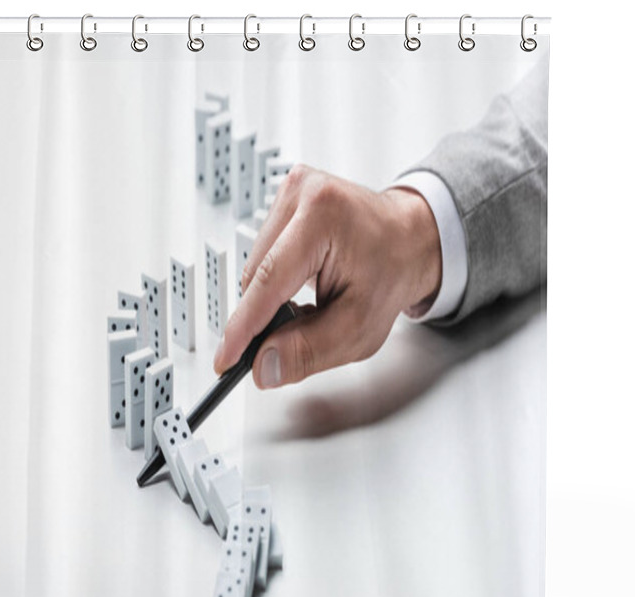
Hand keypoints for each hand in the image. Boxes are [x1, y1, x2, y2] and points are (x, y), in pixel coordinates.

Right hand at [213, 165, 441, 387]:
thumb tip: (264, 366)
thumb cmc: (393, 272)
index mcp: (325, 216)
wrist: (409, 238)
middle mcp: (302, 192)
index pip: (268, 280)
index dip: (242, 326)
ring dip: (272, 298)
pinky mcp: (283, 199)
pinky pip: (262, 256)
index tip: (225, 358)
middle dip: (266, 316)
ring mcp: (290, 191)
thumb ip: (309, 351)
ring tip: (310, 302)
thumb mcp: (360, 328)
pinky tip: (303, 285)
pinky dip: (276, 281)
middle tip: (291, 338)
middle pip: (257, 276)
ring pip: (255, 268)